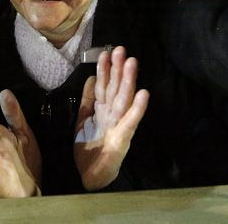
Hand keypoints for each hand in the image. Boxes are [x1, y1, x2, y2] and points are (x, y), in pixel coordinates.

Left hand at [73, 46, 148, 190]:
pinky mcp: (124, 138)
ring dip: (129, 81)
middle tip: (121, 49)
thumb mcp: (83, 120)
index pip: (103, 85)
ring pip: (124, 99)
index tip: (105, 52)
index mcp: (102, 110)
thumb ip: (87, 100)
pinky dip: (137, 108)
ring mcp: (120, 125)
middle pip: (115, 88)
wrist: (90, 177)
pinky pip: (131, 121)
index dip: (104, 69)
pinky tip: (144, 93)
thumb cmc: (88, 149)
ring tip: (132, 63)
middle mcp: (112, 114)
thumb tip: (91, 78)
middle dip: (118, 69)